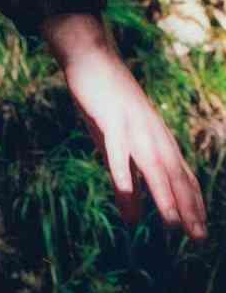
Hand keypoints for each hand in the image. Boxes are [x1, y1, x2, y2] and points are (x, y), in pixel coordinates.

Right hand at [57, 38, 206, 241]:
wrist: (90, 55)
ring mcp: (132, 123)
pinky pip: (117, 149)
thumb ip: (127, 177)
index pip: (180, 173)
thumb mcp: (116, 140)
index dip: (192, 202)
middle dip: (188, 206)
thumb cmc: (104, 100)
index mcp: (156, 135)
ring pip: (151, 164)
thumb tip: (133, 219)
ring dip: (163, 194)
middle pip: (173, 173)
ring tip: (173, 223)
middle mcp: (151, 131)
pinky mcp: (109, 117)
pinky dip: (124, 172)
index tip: (201, 231)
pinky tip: (127, 194)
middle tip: (198, 238)